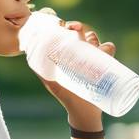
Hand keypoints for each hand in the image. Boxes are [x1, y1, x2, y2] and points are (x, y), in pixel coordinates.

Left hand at [32, 13, 114, 127]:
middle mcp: (85, 53)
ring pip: (96, 40)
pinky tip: (103, 51)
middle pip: (83, 33)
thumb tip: (28, 56)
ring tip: (84, 45)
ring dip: (92, 38)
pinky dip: (107, 48)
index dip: (67, 27)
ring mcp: (96, 58)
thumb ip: (41, 71)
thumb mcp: (52, 82)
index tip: (62, 26)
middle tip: (72, 30)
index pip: (70, 34)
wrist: (83, 112)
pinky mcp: (108, 64)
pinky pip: (109, 49)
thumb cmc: (66, 95)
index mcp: (72, 53)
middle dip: (77, 28)